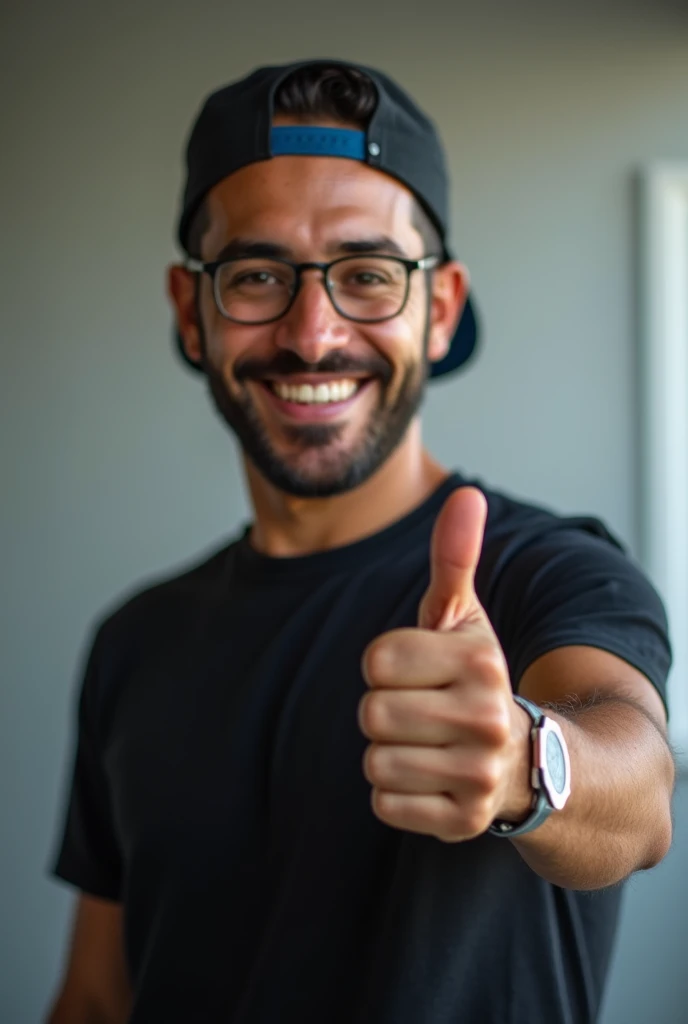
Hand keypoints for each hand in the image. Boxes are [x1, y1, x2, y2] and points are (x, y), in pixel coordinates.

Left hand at [358, 486, 531, 841]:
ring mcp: (479, 774)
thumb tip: (467, 495)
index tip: (420, 672)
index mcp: (480, 661)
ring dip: (390, 753)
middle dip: (386, 711)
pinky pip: (384, 804)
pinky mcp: (464, 821)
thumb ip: (455, 558)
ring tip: (430, 745)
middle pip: (370, 713)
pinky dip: (397, 794)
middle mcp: (487, 718)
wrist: (526, 759)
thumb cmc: (473, 679)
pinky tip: (432, 778)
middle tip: (425, 713)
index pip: (375, 662)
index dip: (387, 666)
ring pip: (375, 761)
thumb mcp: (465, 618)